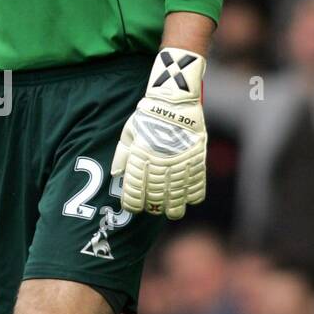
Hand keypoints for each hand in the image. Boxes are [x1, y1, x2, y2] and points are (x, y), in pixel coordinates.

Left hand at [111, 46, 205, 218]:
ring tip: (171, 212)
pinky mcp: (196, 159)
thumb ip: (121, 155)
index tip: (133, 208)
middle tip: (152, 209)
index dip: (133, 204)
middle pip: (155, 197)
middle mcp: (159, 163)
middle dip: (153, 208)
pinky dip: (193, 195)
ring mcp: (179, 162)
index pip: (134, 191)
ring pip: (176, 195)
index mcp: (140, 157)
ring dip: (173, 207)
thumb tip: (117, 176)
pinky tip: (188, 199)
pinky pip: (196, 184)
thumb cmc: (147, 115)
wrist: (174, 100)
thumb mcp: (128, 132)